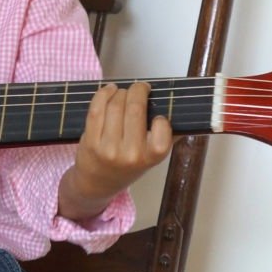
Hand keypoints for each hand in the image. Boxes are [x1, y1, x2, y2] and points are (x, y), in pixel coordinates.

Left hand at [58, 82, 172, 220]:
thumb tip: (180, 112)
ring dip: (120, 92)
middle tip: (140, 88)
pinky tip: (110, 90)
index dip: (160, 114)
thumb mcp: (152, 158)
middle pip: (135, 108)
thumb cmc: (129, 166)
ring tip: (123, 92)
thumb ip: (166, 137)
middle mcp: (131, 153)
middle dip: (138, 90)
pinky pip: (97, 109)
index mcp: (152, 157)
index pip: (162, 126)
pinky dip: (103, 94)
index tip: (156, 112)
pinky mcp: (90, 141)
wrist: (98, 184)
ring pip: (115, 105)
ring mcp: (109, 147)